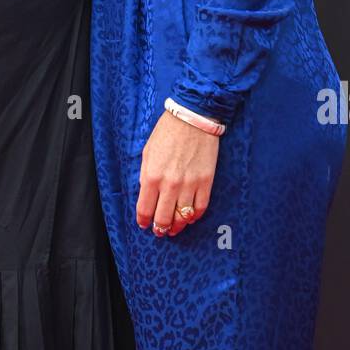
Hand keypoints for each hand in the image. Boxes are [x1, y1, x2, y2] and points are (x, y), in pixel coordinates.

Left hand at [136, 109, 218, 238]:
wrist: (192, 118)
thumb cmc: (167, 133)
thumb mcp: (147, 153)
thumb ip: (145, 176)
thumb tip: (146, 195)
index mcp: (151, 176)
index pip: (145, 209)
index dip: (144, 221)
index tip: (144, 224)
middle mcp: (170, 184)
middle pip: (163, 219)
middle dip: (160, 228)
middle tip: (159, 231)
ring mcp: (189, 184)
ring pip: (182, 217)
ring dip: (177, 226)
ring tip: (174, 229)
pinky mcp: (206, 182)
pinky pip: (200, 208)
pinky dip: (194, 216)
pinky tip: (189, 217)